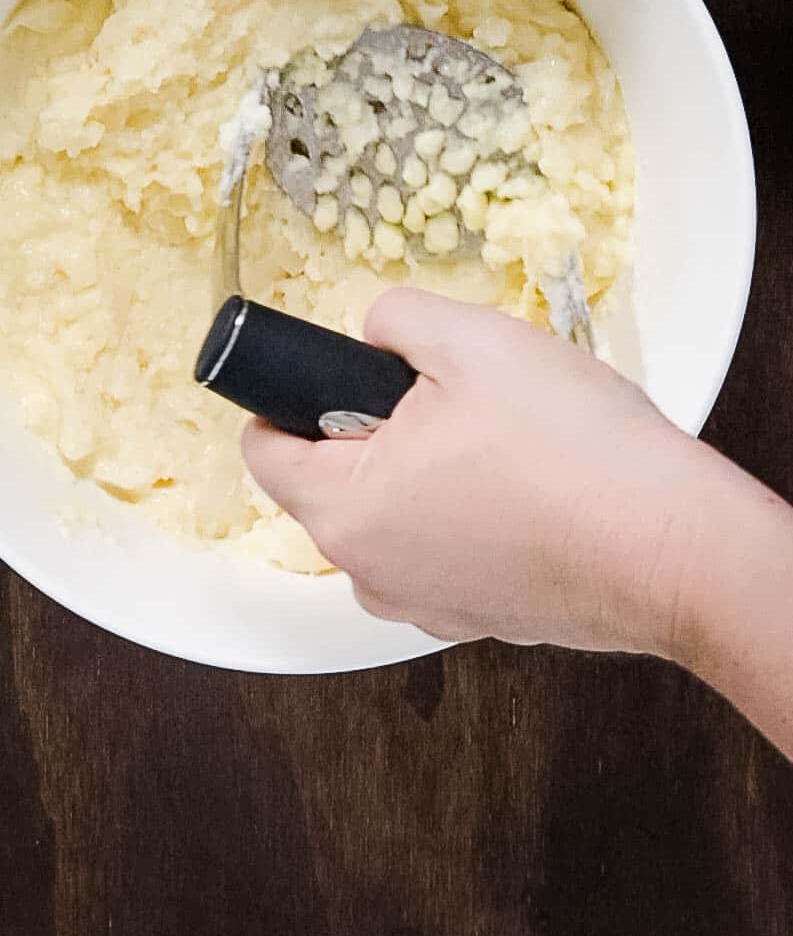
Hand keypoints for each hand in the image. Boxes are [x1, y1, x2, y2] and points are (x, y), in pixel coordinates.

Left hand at [242, 289, 730, 655]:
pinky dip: (468, 517)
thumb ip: (395, 317)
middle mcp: (369, 574)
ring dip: (425, 475)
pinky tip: (524, 488)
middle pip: (332, 482)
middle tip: (449, 401)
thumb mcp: (470, 340)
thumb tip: (376, 329)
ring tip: (498, 443)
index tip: (339, 376)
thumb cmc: (570, 451)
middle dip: (374, 433)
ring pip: (392, 517)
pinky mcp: (477, 618)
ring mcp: (424, 607)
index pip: (264, 449)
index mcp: (344, 509)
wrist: (671, 547)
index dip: (291, 397)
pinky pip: (443, 551)